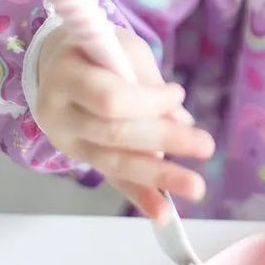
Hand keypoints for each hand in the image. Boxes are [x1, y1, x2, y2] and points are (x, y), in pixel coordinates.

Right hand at [35, 26, 214, 218]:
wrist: (58, 64)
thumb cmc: (97, 51)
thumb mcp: (123, 49)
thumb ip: (149, 83)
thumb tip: (181, 120)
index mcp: (67, 76)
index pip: (110, 99)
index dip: (149, 102)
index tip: (177, 93)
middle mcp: (59, 114)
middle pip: (115, 134)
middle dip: (165, 141)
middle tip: (206, 146)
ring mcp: (68, 141)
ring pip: (115, 163)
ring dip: (160, 177)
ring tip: (196, 188)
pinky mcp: (82, 158)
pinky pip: (113, 179)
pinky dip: (140, 196)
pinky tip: (163, 214)